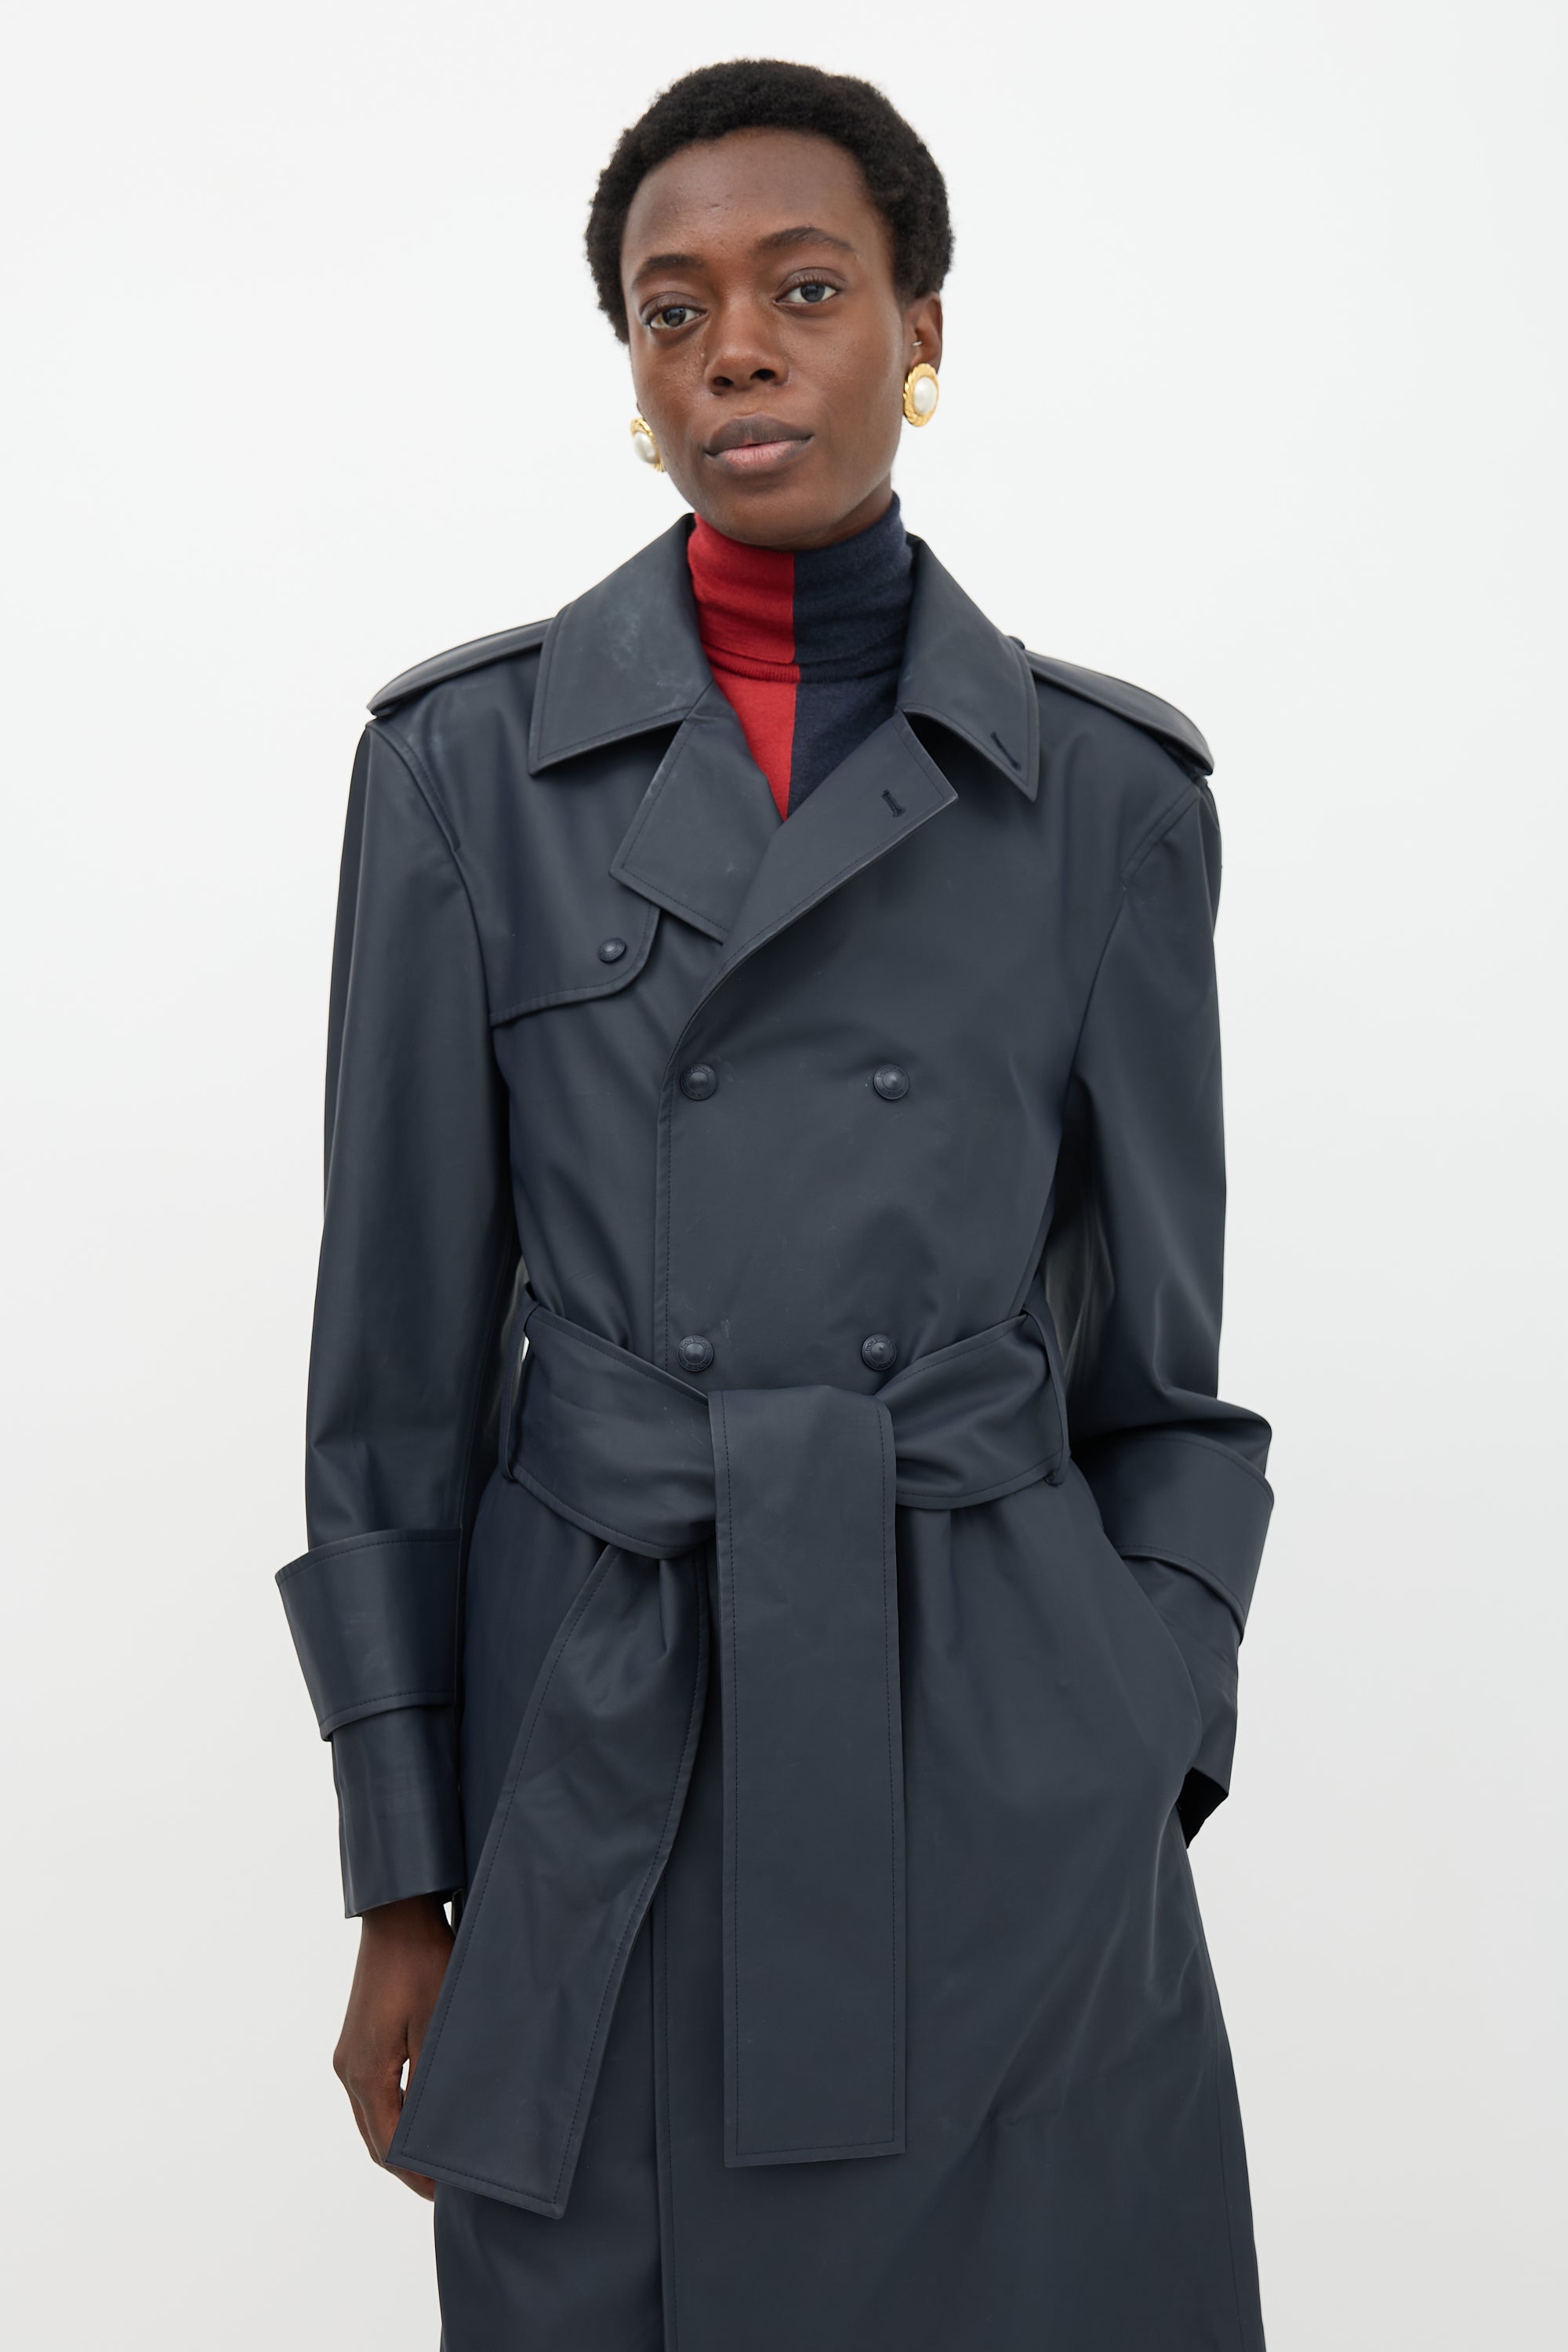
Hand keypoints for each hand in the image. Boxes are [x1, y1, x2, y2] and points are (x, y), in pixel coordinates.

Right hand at [333, 1893, 454, 2198]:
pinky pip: (372, 2093)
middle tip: (445, 2189)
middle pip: (375, 2138)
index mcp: (367, 2074)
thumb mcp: (440, 2023)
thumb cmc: (424, 1963)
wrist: (397, 1914)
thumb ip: (437, 2081)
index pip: (390, 2145)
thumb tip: (446, 2130)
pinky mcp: (357, 2040)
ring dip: (398, 2142)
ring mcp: (349, 2055)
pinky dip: (392, 2114)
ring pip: (372, 2117)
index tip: (448, 2194)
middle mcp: (350, 2070)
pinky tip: (418, 2117)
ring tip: (435, 2160)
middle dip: (407, 2166)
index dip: (418, 2174)